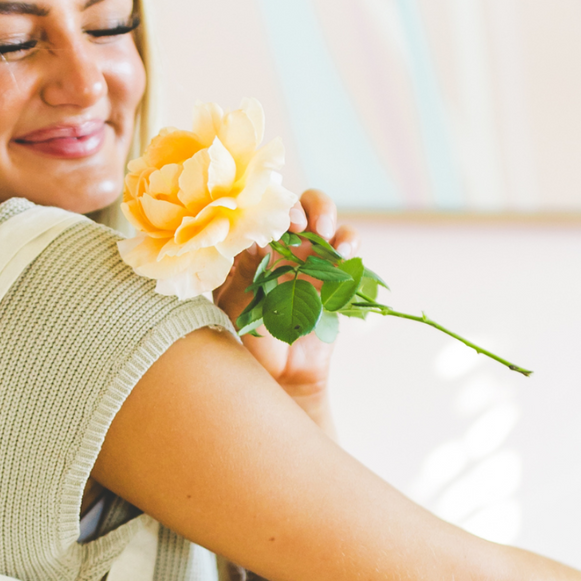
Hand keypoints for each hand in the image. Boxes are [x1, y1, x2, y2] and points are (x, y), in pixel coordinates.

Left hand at [214, 188, 357, 438]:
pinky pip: (347, 244)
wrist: (278, 376)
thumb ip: (238, 272)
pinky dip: (349, 240)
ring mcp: (309, 256)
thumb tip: (250, 241)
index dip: (262, 210)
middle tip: (296, 225)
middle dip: (296, 206)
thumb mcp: (232, 305)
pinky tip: (343, 252)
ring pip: (321, 214)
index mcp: (250, 247)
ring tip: (321, 232)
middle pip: (291, 204)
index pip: (257, 212)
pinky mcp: (336, 271)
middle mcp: (280, 245)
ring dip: (323, 212)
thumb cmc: (246, 341)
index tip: (264, 227)